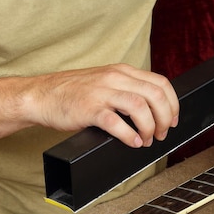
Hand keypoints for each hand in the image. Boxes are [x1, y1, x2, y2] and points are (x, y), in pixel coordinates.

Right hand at [25, 64, 178, 147]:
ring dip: (150, 128)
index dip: (173, 103)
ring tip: (146, 140)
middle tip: (161, 134)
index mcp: (121, 71)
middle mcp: (114, 78)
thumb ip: (125, 90)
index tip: (173, 119)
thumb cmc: (71, 93)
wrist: (40, 95)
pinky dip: (130, 135)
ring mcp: (101, 92)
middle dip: (165, 118)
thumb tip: (151, 110)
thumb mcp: (103, 82)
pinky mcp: (89, 109)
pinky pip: (117, 122)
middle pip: (155, 95)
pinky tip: (132, 142)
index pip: (160, 83)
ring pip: (141, 107)